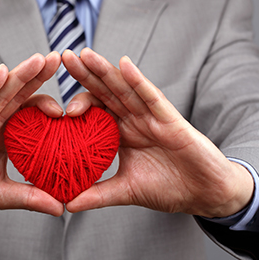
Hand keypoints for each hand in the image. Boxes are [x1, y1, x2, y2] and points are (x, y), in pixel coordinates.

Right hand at [0, 52, 64, 222]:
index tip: (73, 106)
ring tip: (40, 59)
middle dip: (37, 77)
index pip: (29, 116)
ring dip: (19, 75)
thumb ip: (29, 197)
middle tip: (58, 58)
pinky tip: (2, 72)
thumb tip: (61, 208)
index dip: (48, 106)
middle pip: (17, 96)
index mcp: (2, 138)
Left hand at [63, 48, 253, 217]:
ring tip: (85, 54)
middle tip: (62, 57)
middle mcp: (135, 120)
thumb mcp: (127, 191)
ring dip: (105, 70)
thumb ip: (98, 194)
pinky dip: (139, 81)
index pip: (96, 111)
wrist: (205, 195)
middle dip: (85, 74)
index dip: (77, 101)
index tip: (53, 100)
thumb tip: (68, 204)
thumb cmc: (170, 188)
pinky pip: (153, 97)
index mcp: (123, 133)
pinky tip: (125, 65)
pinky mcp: (172, 120)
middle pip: (106, 92)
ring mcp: (153, 117)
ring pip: (125, 89)